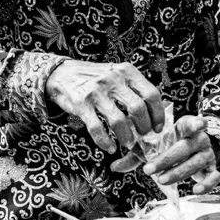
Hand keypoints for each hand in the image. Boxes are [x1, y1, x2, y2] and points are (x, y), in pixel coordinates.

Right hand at [46, 60, 163, 152]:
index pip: (151, 94)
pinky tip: (110, 147)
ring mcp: (96, 92)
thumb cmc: (95, 78)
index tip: (157, 128)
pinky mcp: (81, 104)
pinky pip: (97, 128)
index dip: (158, 114)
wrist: (61, 74)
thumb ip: (133, 89)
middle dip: (144, 127)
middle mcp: (113, 80)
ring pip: (119, 121)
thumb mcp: (117, 74)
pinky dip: (105, 142)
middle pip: (138, 108)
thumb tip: (153, 115)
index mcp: (126, 72)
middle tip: (143, 135)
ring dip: (127, 137)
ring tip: (128, 143)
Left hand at [121, 115, 219, 194]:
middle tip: (149, 169)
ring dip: (179, 172)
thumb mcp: (153, 146)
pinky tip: (196, 190)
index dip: (196, 123)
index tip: (197, 124)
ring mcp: (207, 154)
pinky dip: (207, 183)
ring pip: (197, 163)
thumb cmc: (169, 146)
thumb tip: (113, 167)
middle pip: (185, 148)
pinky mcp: (212, 168)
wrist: (191, 152)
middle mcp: (199, 139)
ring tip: (162, 180)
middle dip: (166, 159)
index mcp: (185, 127)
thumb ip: (135, 154)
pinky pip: (214, 176)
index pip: (193, 122)